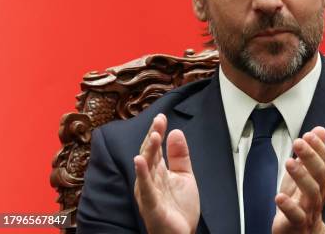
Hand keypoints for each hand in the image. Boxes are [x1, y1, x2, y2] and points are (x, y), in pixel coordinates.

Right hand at [134, 114, 199, 233]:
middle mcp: (149, 180)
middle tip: (158, 121)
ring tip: (154, 135)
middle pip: (150, 154)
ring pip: (146, 168)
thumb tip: (176, 132)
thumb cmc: (179, 208)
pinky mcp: (151, 205)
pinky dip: (142, 174)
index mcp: (157, 172)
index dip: (158, 132)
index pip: (155, 148)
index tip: (161, 117)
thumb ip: (180, 155)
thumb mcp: (184, 176)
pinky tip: (139, 161)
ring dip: (149, 151)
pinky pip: (145, 188)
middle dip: (153, 136)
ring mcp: (148, 192)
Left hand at [272, 127, 324, 233]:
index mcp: (320, 181)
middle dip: (310, 156)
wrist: (302, 233)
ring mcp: (309, 209)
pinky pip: (296, 215)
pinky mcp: (297, 223)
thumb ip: (313, 151)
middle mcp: (318, 193)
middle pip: (319, 174)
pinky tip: (279, 197)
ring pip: (311, 192)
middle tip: (300, 142)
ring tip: (290, 162)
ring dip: (300, 176)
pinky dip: (288, 206)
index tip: (310, 135)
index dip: (320, 148)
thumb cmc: (302, 202)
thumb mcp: (306, 173)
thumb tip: (320, 130)